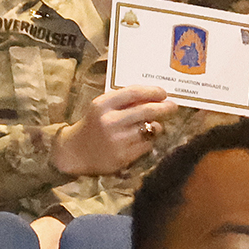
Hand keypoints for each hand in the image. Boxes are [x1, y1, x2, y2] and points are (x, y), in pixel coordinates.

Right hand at [51, 85, 170, 178]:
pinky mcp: (124, 156)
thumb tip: (156, 96)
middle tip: (173, 106)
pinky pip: (147, 144)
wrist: (75, 152)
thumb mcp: (102, 108)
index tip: (163, 93)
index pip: (134, 92)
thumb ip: (124, 101)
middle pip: (147, 110)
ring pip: (151, 129)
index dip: (153, 91)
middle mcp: (110, 121)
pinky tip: (138, 140)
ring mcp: (117, 140)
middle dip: (165, 108)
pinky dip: (148, 140)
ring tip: (149, 126)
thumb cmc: (94, 125)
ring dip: (155, 126)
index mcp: (102, 104)